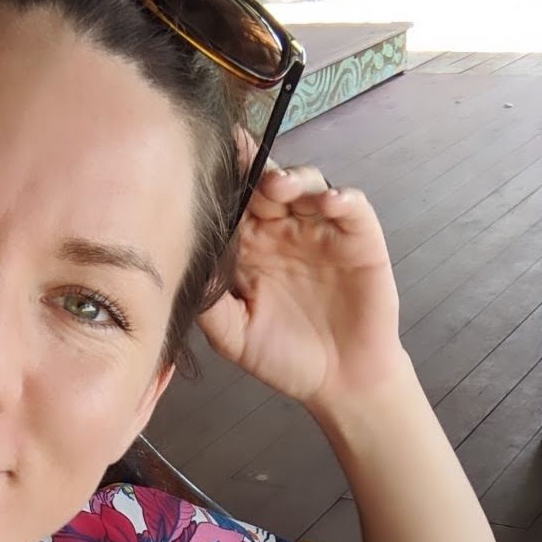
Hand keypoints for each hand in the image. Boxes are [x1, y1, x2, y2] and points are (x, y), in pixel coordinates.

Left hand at [198, 161, 405, 415]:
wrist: (339, 382)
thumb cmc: (282, 357)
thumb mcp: (233, 336)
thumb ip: (208, 303)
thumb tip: (183, 265)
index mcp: (248, 248)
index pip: (231, 204)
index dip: (220, 182)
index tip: (200, 159)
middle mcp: (282, 230)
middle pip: (265, 184)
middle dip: (252, 171)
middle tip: (240, 169)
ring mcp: (321, 231)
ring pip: (307, 184)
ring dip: (292, 177)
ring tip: (278, 185)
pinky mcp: (358, 238)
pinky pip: (352, 206)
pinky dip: (341, 197)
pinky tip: (328, 202)